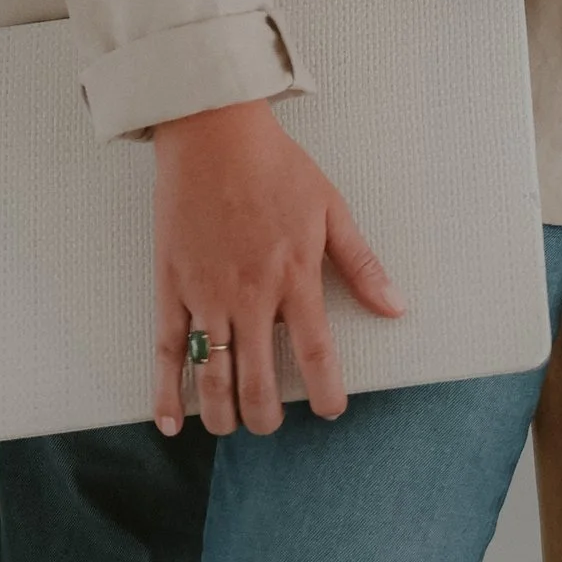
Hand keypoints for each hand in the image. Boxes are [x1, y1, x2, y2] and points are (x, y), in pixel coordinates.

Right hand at [151, 99, 403, 436]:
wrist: (215, 135)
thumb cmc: (277, 168)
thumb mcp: (332, 211)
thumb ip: (361, 265)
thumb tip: (396, 307)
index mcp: (296, 278)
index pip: (316, 354)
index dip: (325, 392)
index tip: (330, 411)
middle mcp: (251, 295)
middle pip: (259, 380)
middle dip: (266, 415)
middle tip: (271, 423)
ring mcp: (207, 294)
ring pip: (213, 375)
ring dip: (222, 414)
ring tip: (230, 426)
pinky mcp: (171, 287)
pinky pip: (167, 350)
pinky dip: (165, 392)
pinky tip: (172, 422)